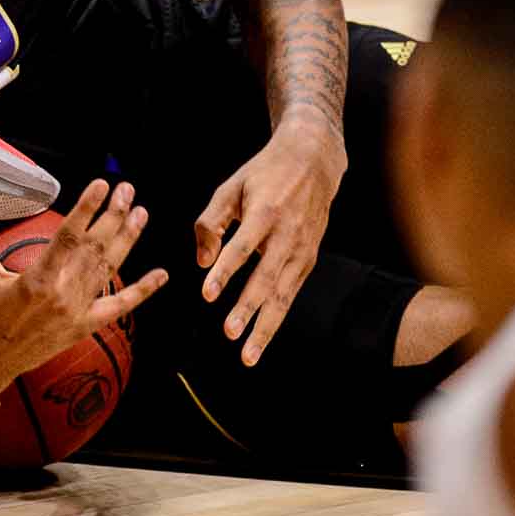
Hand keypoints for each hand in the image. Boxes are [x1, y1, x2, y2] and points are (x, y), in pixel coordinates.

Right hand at [0, 179, 167, 409]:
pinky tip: (160, 276)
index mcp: (37, 280)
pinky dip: (141, 291)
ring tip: (140, 214)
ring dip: (127, 240)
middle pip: (96, 247)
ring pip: (109, 270)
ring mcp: (76, 313)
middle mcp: (63, 296)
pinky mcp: (81, 328)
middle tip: (126, 190)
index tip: (101, 185)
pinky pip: (118, 307)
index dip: (88, 207)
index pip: (70, 235)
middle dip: (114, 215)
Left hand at [193, 118, 346, 365]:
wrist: (313, 161)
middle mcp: (288, 234)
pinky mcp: (310, 258)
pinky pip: (291, 293)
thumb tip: (201, 262)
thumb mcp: (230, 187)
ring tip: (248, 355)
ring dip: (265, 326)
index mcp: (266, 212)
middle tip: (229, 334)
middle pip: (267, 278)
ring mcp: (303, 249)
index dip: (225, 272)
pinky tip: (262, 337)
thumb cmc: (263, 174)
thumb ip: (210, 223)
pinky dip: (277, 316)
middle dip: (248, 309)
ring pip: (283, 295)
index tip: (207, 294)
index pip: (242, 247)